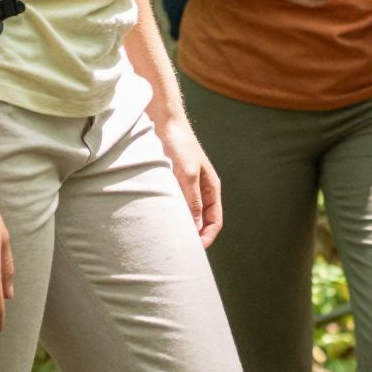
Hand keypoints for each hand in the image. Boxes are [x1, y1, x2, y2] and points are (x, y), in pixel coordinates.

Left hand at [158, 112, 222, 246]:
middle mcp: (200, 189)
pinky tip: (157, 220)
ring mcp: (186, 186)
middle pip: (201, 221)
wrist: (163, 121)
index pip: (214, 221)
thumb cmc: (178, 144)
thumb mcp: (187, 174)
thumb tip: (195, 228)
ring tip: (166, 238)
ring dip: (179, 225)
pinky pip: (173, 204)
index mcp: (211, 188)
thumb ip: (192, 201)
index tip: (192, 250)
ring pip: (186, 213)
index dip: (206, 238)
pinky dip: (168, 214)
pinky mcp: (171, 182)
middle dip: (192, 236)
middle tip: (177, 250)